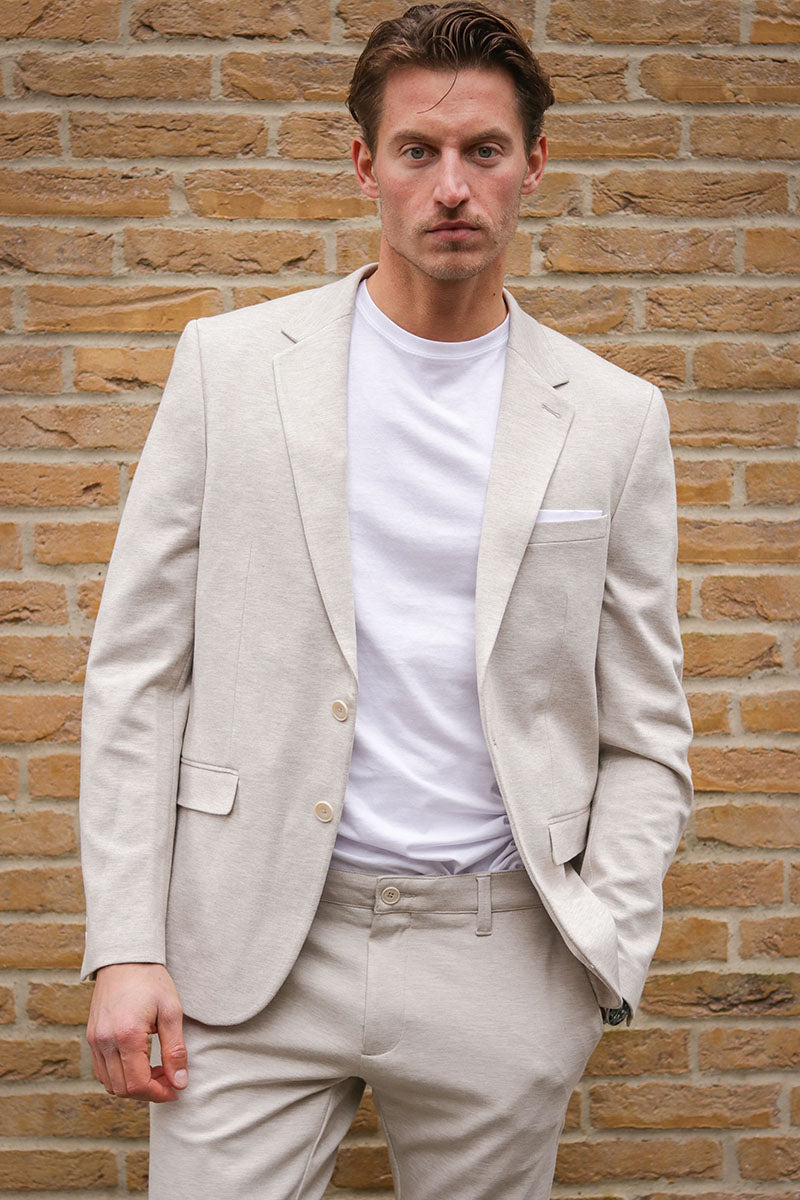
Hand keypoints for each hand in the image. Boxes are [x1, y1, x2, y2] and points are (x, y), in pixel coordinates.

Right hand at [86, 963, 187, 1102]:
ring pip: (110, 1083)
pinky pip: (101, 1070)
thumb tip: (180, 1082)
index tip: (176, 1090)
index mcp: (127, 1035)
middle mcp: (105, 1041)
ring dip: (133, 1086)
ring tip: (157, 1071)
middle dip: (149, 1092)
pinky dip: (120, 1076)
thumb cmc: (151, 981)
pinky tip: (139, 1064)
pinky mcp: (92, 1036)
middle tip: (170, 1080)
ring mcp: (95, 1040)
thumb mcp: (171, 1011)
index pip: (138, 1084)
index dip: (159, 1094)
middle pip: (123, 1089)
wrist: (125, 958)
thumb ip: (176, 1050)